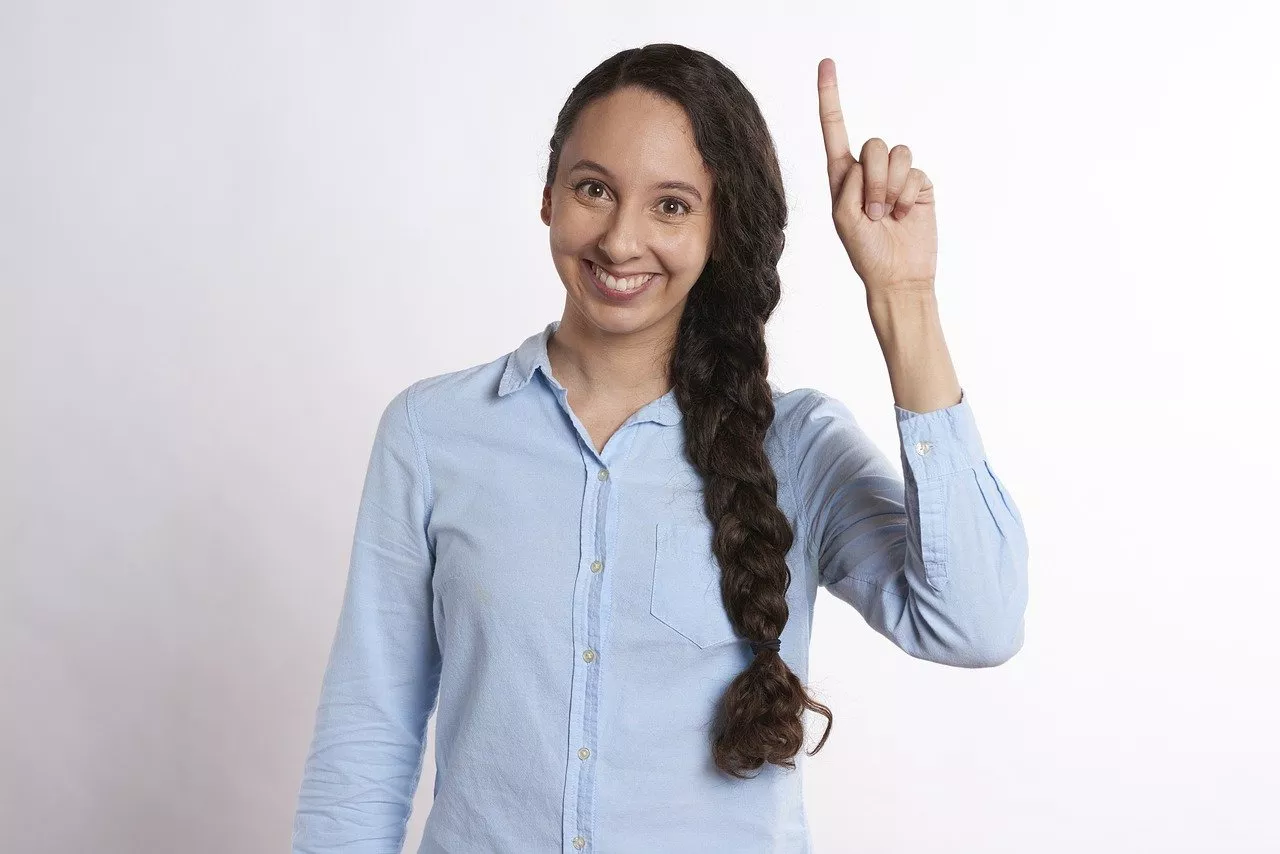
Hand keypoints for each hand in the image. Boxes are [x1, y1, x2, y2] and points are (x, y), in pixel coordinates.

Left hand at [817, 58, 937, 296]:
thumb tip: (868, 163)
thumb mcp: (842, 219)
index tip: (827, 63)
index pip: (834, 130)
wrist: (898, 276)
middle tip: (873, 212)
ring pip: (897, 154)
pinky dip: (908, 196)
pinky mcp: (918, 185)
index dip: (830, 97)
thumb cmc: (865, 252)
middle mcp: (868, 171)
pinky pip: (915, 172)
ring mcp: (895, 177)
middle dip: (875, 179)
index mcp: (842, 177)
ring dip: (891, 188)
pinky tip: (905, 216)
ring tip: (887, 215)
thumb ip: (848, 185)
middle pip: (873, 144)